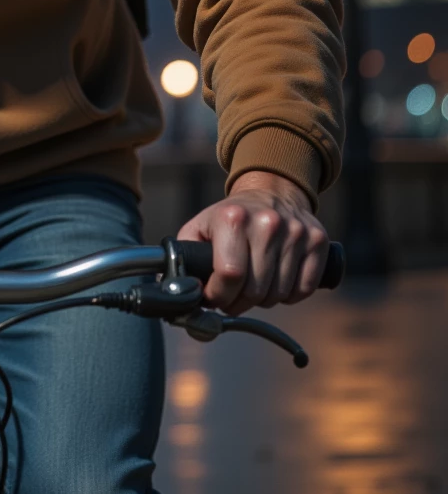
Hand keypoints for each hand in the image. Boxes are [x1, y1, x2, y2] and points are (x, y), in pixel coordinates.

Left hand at [176, 170, 328, 315]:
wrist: (271, 191)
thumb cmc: (230, 217)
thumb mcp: (199, 227)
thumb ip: (183, 258)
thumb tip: (174, 291)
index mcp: (233, 218)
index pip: (229, 275)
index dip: (218, 295)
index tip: (214, 297)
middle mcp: (267, 222)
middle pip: (254, 290)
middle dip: (239, 302)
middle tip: (233, 296)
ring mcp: (296, 231)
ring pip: (278, 294)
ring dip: (263, 299)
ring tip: (254, 283)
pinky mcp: (318, 241)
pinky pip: (304, 290)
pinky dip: (290, 295)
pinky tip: (277, 280)